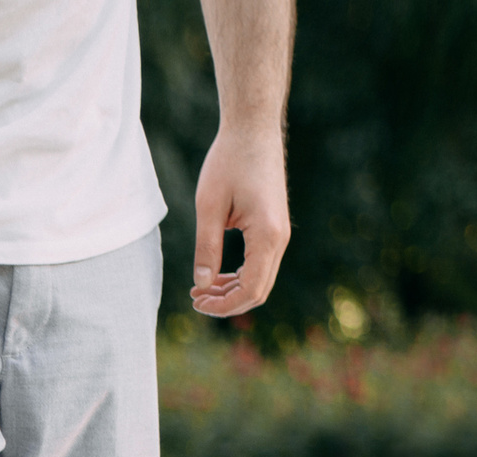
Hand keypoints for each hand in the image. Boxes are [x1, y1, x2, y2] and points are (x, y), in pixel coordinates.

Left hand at [191, 126, 289, 317]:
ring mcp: (280, 234)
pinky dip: (240, 276)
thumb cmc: (229, 162)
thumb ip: (206, 248)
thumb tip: (202, 284)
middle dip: (227, 303)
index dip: (223, 305)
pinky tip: (216, 274)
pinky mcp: (274, 228)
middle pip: (259, 291)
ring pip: (261, 280)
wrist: (253, 130)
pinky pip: (260, 264)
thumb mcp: (209, 206)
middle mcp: (280, 238)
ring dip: (232, 291)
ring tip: (202, 289)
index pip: (250, 289)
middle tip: (195, 298)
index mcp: (267, 235)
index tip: (196, 301)